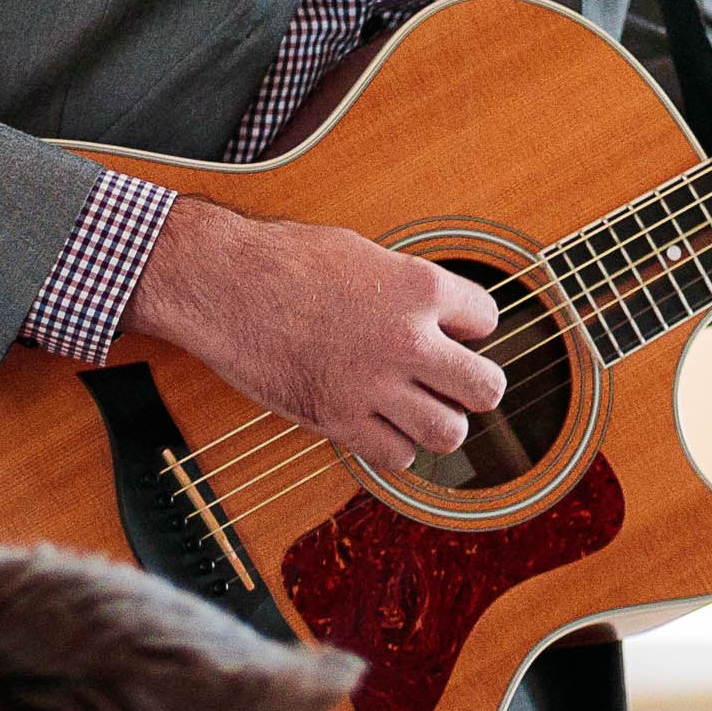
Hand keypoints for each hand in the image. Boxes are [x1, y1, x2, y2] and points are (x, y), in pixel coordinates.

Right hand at [123, 196, 504, 466]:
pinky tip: (381, 425)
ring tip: (420, 408)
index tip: (450, 327)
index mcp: (420, 287)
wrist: (223, 285)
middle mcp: (408, 339)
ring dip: (441, 423)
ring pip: (449, 433)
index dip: (470, 325)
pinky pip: (397, 457)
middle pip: (487, 388)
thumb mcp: (366, 254)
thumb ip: (410, 288)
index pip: (488, 319)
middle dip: (476, 386)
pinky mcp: (337, 420)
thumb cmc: (287, 259)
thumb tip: (442, 314)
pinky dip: (396, 448)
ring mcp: (374, 385)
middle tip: (452, 381)